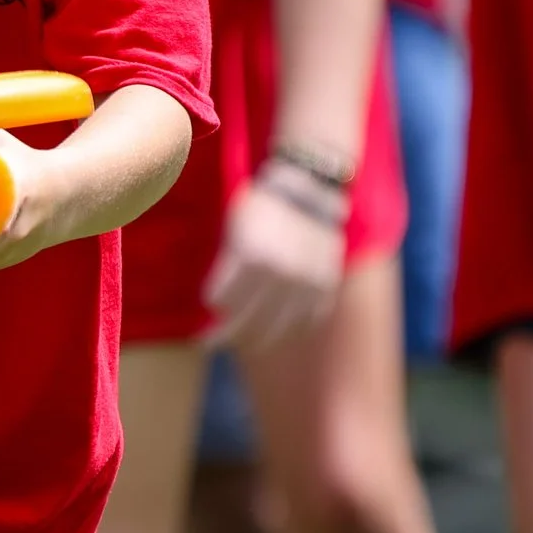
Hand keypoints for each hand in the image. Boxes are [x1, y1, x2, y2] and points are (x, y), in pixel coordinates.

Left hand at [206, 173, 342, 350]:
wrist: (312, 190)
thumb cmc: (264, 206)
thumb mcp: (235, 230)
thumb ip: (225, 269)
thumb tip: (215, 310)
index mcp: (252, 256)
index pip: (220, 301)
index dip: (212, 300)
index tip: (209, 302)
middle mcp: (280, 274)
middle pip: (244, 324)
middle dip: (222, 335)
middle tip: (208, 342)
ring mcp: (305, 284)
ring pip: (274, 330)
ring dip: (255, 336)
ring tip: (243, 338)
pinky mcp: (325, 287)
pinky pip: (304, 321)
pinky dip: (289, 325)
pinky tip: (276, 324)